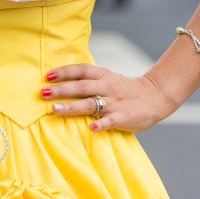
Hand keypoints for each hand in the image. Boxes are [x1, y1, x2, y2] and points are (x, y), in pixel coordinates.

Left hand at [41, 63, 181, 133]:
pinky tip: (91, 128)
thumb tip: (61, 81)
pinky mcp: (123, 117)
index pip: (81, 70)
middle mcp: (107, 87)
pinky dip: (101, 124)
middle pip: (82, 86)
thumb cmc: (125, 89)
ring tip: (55, 109)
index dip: (65, 71)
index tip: (47, 76)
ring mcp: (115, 102)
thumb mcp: (108, 78)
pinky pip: (111, 120)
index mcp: (103, 75)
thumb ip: (89, 80)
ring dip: (72, 106)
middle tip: (43, 92)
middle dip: (62, 89)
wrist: (155, 96)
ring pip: (91, 103)